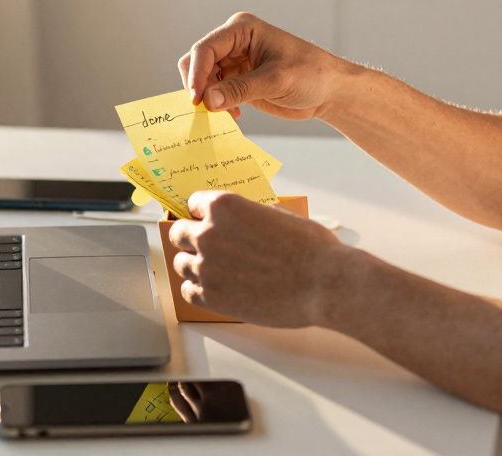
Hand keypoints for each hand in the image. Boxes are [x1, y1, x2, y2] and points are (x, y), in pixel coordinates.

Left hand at [168, 191, 346, 327]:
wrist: (323, 283)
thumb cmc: (310, 247)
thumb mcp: (279, 214)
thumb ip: (251, 214)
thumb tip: (244, 219)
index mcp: (224, 207)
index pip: (193, 203)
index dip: (201, 212)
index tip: (205, 220)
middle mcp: (208, 234)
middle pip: (178, 233)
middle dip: (190, 237)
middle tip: (204, 246)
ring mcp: (206, 267)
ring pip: (180, 263)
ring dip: (193, 265)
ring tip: (212, 270)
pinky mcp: (211, 297)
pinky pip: (188, 291)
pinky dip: (197, 290)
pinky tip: (211, 289)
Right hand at [177, 12, 346, 119]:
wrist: (330, 91)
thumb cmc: (312, 75)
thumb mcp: (276, 80)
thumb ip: (240, 89)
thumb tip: (207, 100)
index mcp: (242, 29)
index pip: (206, 48)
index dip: (196, 73)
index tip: (197, 99)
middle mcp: (233, 43)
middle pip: (197, 62)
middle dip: (198, 86)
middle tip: (206, 110)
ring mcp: (234, 62)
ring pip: (203, 80)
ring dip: (208, 98)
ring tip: (226, 114)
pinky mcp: (237, 81)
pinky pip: (214, 93)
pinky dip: (217, 106)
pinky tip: (234, 116)